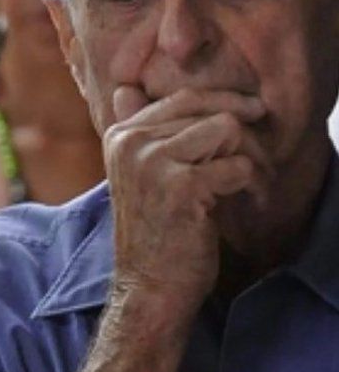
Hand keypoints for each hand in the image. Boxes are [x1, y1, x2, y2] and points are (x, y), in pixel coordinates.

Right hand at [105, 86, 272, 305]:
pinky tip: (240, 203)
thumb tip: (125, 87)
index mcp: (119, 136)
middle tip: (253, 163)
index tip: (250, 119)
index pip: (183, 98)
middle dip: (240, 135)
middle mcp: (130, 143)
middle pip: (210, 109)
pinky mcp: (180, 186)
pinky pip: (237, 165)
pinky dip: (248, 186)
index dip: (224, 105)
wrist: (150, 284)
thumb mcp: (138, 172)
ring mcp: (151, 162)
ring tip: (245, 184)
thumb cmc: (155, 230)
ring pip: (226, 128)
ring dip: (246, 156)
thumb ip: (138, 130)